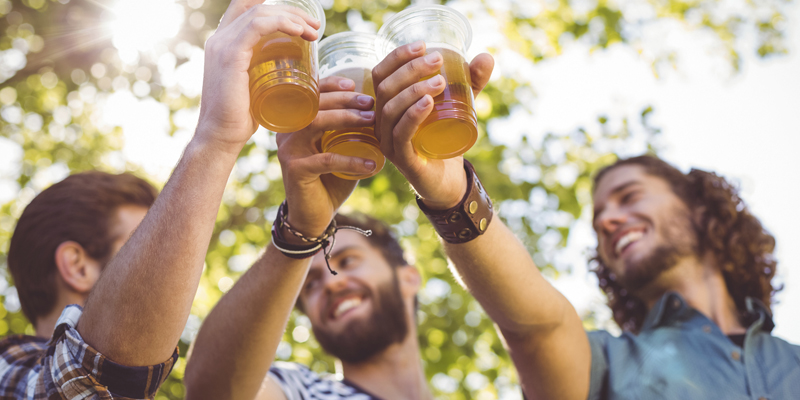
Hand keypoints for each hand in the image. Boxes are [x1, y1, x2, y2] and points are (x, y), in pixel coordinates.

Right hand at [195, 0, 320, 154]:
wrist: (221, 136)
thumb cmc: (240, 118)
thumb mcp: (252, 86)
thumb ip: (263, 73)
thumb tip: (289, 72)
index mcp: (223, 43)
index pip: (246, 8)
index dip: (274, 7)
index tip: (302, 20)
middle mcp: (219, 39)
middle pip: (257, 8)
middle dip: (290, 11)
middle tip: (315, 27)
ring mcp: (222, 45)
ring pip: (259, 14)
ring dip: (292, 17)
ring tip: (314, 32)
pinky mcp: (230, 55)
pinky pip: (256, 26)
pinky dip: (280, 22)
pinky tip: (299, 30)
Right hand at [277, 76, 376, 238]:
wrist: (314, 215)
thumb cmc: (330, 178)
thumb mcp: (340, 149)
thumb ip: (350, 129)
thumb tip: (379, 106)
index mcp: (296, 122)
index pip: (310, 94)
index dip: (332, 85)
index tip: (356, 83)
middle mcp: (287, 132)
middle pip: (314, 104)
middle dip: (344, 99)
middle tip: (370, 102)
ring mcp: (288, 150)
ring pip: (316, 123)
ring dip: (346, 119)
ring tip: (371, 121)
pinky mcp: (295, 170)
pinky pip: (326, 160)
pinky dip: (351, 161)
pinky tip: (371, 165)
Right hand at [373, 42, 493, 208]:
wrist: (450, 181)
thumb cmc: (446, 140)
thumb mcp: (459, 106)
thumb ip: (470, 83)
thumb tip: (486, 57)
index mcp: (388, 106)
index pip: (381, 74)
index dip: (397, 57)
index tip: (423, 45)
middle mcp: (382, 123)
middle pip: (385, 88)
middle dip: (410, 70)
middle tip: (437, 60)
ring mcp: (389, 142)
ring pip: (391, 110)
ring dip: (414, 90)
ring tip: (440, 81)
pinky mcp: (403, 159)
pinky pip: (401, 134)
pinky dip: (413, 115)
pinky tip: (428, 102)